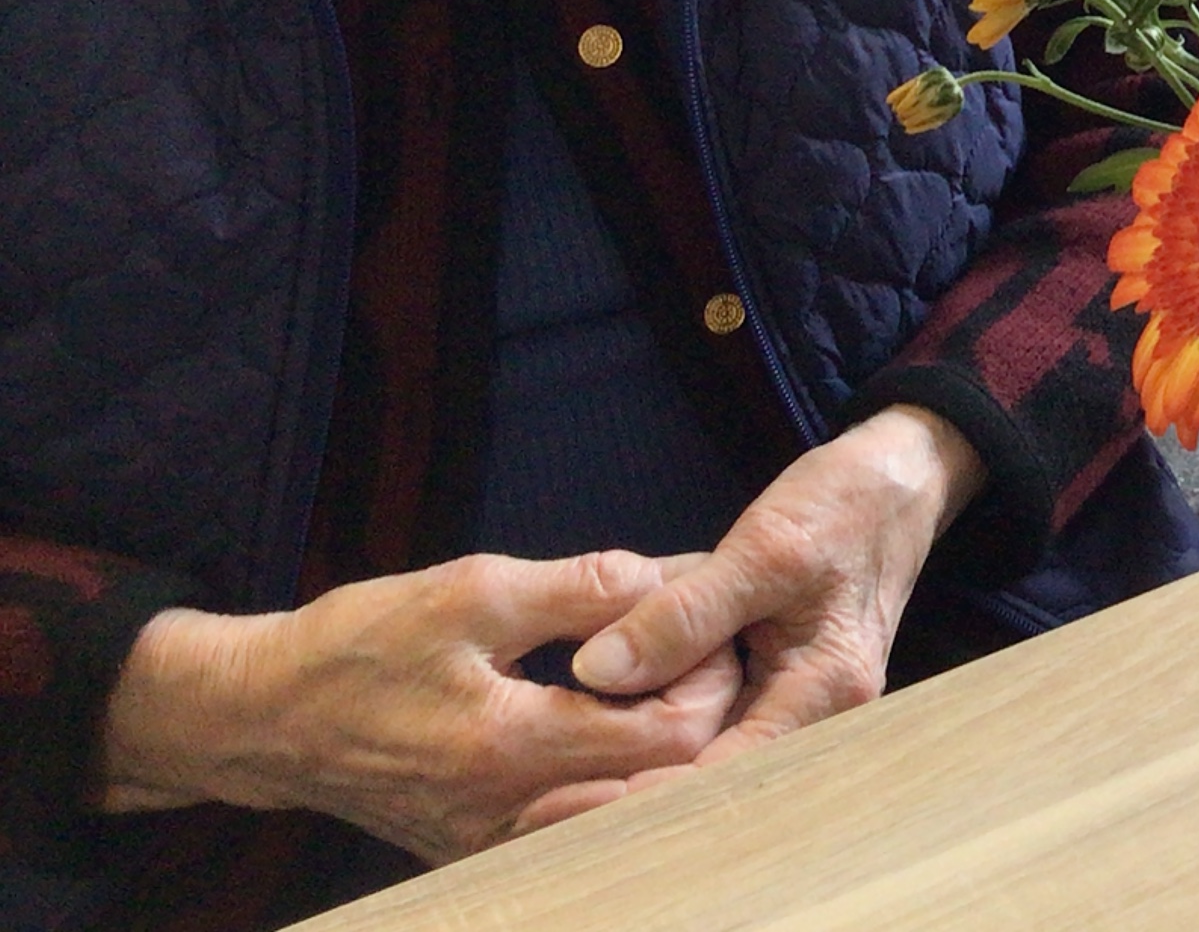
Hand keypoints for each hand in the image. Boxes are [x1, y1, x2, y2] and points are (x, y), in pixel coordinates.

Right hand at [97, 550, 741, 864]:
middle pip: (660, 785)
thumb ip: (578, 588)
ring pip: (621, 811)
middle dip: (698, 714)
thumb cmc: (359, 644)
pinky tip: (614, 723)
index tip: (708, 630)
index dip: (710, 681)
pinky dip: (612, 778)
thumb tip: (664, 577)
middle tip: (700, 652)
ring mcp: (493, 841)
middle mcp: (509, 813)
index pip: (669, 739)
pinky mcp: (477, 847)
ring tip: (663, 682)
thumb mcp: (471, 590)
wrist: (262, 718)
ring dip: (661, 751)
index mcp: (512, 746)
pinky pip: (573, 823)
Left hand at [563, 406, 983, 772]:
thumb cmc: (846, 504)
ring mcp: (801, 701)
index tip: (566, 801)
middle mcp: (820, 714)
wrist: (902, 476)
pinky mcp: (780, 681)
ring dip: (644, 768)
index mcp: (827, 690)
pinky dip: (665, 730)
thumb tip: (594, 672)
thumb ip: (685, 611)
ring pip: (713, 755)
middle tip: (544, 805)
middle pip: (718, 779)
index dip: (645, 795)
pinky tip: (611, 730)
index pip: (728, 774)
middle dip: (634, 796)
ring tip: (561, 783)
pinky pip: (718, 722)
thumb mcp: (765, 546)